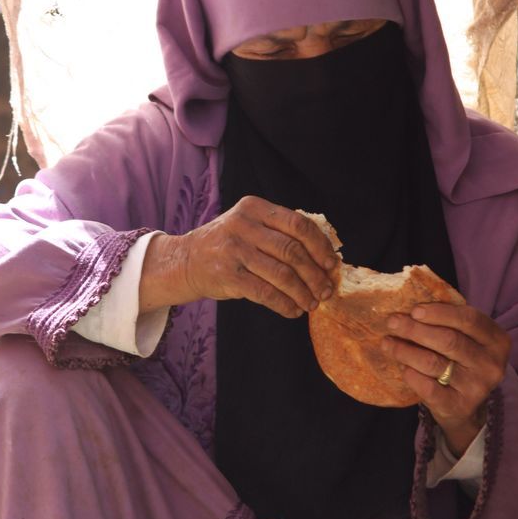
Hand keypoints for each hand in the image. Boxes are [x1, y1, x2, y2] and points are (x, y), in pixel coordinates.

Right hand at [139, 197, 337, 318]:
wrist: (185, 260)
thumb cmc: (228, 245)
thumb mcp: (249, 225)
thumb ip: (279, 232)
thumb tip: (324, 257)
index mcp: (254, 208)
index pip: (298, 224)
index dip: (320, 245)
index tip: (332, 264)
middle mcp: (243, 225)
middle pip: (292, 250)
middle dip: (315, 274)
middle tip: (326, 290)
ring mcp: (234, 250)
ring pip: (282, 274)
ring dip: (303, 293)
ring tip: (312, 304)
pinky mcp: (228, 275)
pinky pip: (265, 293)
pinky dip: (284, 304)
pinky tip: (293, 310)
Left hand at [383, 302, 510, 454]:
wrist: (466, 407)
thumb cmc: (461, 362)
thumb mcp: (467, 339)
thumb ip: (449, 322)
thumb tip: (410, 306)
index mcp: (497, 340)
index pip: (470, 319)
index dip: (440, 312)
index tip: (414, 310)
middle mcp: (491, 364)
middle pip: (449, 340)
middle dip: (415, 329)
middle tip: (392, 322)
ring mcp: (477, 387)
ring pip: (433, 363)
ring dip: (405, 350)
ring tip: (388, 343)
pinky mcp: (459, 407)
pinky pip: (428, 387)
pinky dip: (411, 375)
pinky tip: (402, 367)